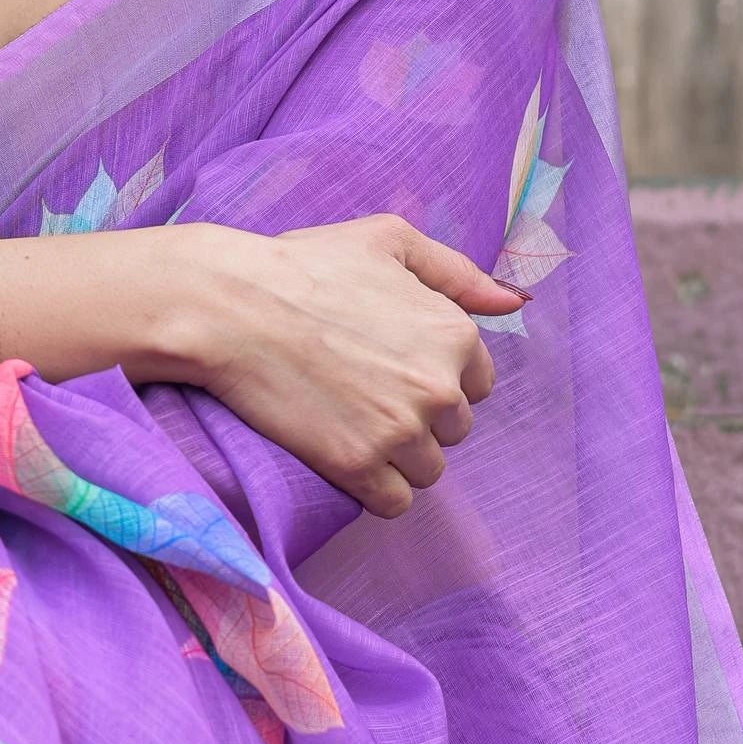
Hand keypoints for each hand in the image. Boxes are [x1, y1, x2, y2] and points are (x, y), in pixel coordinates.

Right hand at [164, 217, 524, 518]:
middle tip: (364, 392)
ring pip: (426, 469)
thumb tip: (513, 303)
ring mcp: (400, 432)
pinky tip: (345, 457)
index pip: (478, 383)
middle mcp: (439, 388)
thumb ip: (456, 271)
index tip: (391, 368)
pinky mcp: (358, 466)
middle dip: (419, 418)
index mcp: (454, 335)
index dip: (436, 376)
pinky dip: (375, 489)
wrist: (229, 307)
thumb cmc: (303, 265)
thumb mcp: (388, 240)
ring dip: (397, 457)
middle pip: (454, 429)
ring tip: (351, 423)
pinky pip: (394, 502)